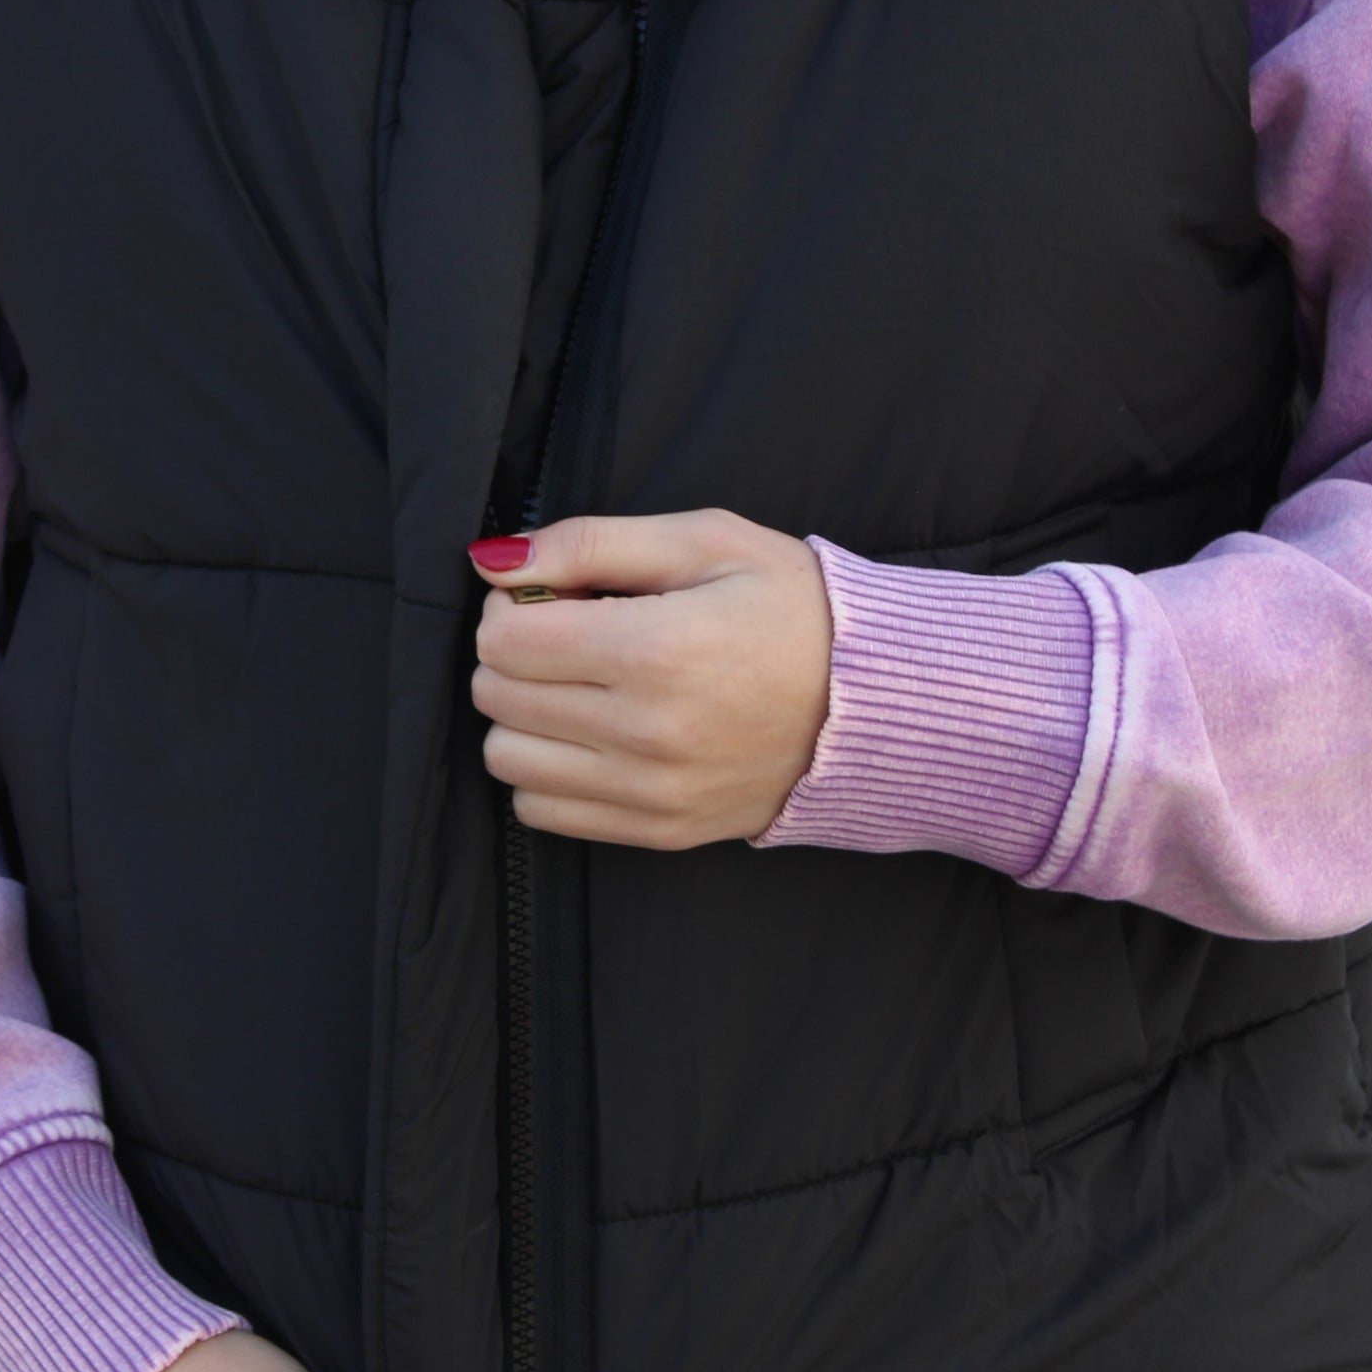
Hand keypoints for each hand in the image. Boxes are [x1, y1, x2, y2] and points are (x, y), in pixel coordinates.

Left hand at [469, 511, 832, 848]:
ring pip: (507, 757)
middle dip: (512, 652)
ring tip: (576, 686)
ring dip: (522, 714)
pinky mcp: (658, 830)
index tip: (553, 593)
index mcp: (655, 648)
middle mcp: (645, 730)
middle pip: (496, 694)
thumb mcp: (705, 541)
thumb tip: (492, 559)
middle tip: (566, 632)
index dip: (512, 603)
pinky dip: (547, 772)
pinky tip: (591, 735)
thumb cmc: (794, 608)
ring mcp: (650, 791)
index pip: (504, 637)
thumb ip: (591, 542)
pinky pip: (542, 812)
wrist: (878, 702)